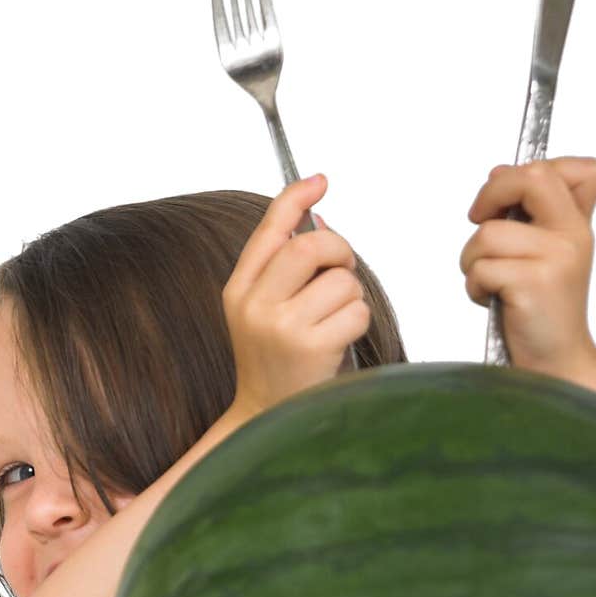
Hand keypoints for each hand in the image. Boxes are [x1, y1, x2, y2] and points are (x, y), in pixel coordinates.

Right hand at [222, 174, 369, 417]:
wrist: (267, 415)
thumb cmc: (273, 358)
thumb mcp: (263, 309)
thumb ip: (284, 266)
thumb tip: (317, 218)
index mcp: (238, 289)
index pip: (269, 229)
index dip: (296, 198)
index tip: (320, 181)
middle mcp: (255, 304)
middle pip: (311, 246)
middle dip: (340, 251)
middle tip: (342, 269)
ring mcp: (282, 327)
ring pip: (341, 280)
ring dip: (351, 294)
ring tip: (335, 318)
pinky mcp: (311, 348)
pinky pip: (355, 311)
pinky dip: (357, 321)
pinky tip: (339, 340)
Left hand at [460, 157, 595, 376]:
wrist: (556, 364)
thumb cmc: (542, 312)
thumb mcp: (545, 255)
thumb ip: (530, 213)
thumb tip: (498, 172)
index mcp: (578, 225)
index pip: (581, 168)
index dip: (534, 171)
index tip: (508, 200)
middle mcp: (573, 237)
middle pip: (532, 176)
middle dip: (491, 195)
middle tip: (479, 221)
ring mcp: (555, 259)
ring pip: (488, 232)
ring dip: (472, 259)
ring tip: (490, 283)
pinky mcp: (532, 284)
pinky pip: (481, 267)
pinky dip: (475, 286)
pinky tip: (493, 301)